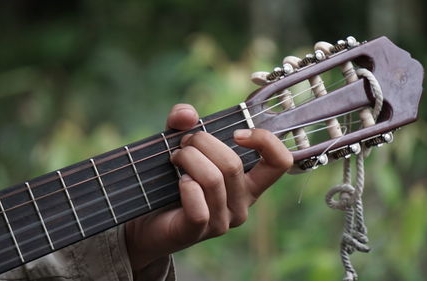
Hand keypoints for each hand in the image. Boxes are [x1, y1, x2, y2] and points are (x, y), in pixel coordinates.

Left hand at [125, 104, 292, 269]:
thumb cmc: (171, 182)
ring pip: (213, 180)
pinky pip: (199, 207)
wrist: (146, 221)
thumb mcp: (181, 145)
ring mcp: (222, 221)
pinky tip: (178, 181)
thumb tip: (188, 114)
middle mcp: (241, 205)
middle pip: (232, 164)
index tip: (237, 133)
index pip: (280, 163)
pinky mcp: (198, 232)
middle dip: (202, 142)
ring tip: (174, 158)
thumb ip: (183, 123)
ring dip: (188, 159)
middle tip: (183, 143)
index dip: (265, 141)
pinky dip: (186, 187)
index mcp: (249, 184)